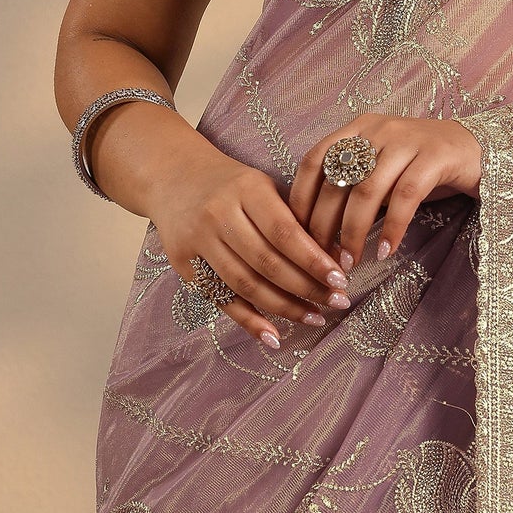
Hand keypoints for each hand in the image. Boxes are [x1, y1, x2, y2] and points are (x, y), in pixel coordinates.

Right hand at [147, 138, 355, 351]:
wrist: (172, 176)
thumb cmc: (231, 184)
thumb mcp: (262, 186)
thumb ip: (293, 218)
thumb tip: (334, 259)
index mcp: (247, 188)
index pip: (285, 231)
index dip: (314, 260)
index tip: (340, 279)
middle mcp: (219, 214)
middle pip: (267, 262)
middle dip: (307, 288)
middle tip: (337, 302)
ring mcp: (197, 240)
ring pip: (246, 284)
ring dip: (284, 308)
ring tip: (314, 318)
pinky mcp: (182, 263)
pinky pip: (221, 298)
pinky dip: (248, 321)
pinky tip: (273, 335)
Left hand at [288, 115, 482, 271]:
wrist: (477, 150)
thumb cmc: (421, 166)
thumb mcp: (381, 170)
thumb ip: (352, 187)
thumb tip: (315, 231)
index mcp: (357, 129)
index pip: (314, 161)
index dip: (301, 199)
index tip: (296, 234)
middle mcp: (378, 129)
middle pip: (338, 181)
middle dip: (324, 226)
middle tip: (321, 259)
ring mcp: (407, 140)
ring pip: (367, 191)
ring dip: (354, 232)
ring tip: (350, 262)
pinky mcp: (435, 156)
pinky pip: (406, 197)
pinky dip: (392, 228)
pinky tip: (385, 251)